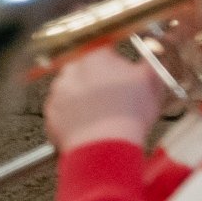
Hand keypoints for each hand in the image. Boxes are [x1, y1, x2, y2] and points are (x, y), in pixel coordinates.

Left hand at [42, 45, 164, 152]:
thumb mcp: (151, 83)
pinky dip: (73, 118)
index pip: (107, 54)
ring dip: (85, 100)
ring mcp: (57, 92)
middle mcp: (72, 70)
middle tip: (115, 100)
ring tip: (103, 116)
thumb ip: (150, 64)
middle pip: (87, 72)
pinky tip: (90, 126)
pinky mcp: (50, 113)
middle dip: (99, 83)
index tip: (124, 80)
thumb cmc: (129, 115)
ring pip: (73, 91)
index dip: (117, 69)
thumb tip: (150, 56)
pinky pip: (63, 112)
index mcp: (97, 57)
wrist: (105, 146)